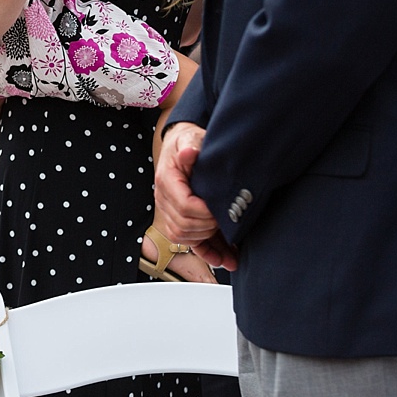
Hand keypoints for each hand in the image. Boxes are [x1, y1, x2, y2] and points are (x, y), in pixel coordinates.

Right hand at [154, 121, 231, 263]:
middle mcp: (164, 198)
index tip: (220, 210)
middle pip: (183, 226)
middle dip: (208, 228)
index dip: (204, 212)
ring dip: (208, 246)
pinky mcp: (177, 218)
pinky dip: (205, 252)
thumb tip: (189, 153)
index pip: (184, 206)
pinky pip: (188, 241)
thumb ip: (190, 145)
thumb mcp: (190, 137)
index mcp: (167, 180)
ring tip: (232, 251)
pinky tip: (221, 259)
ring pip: (184, 237)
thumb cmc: (187, 140)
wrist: (181, 144)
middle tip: (227, 223)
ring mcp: (169, 210)